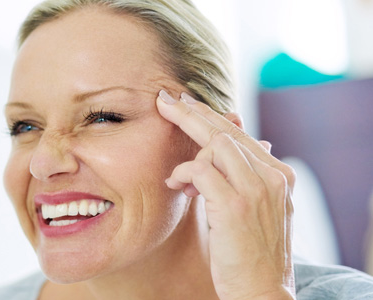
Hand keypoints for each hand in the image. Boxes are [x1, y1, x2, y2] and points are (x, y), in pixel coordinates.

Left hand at [156, 90, 295, 299]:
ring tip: (175, 177)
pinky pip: (201, 169)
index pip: (239, 135)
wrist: (262, 290)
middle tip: (164, 100)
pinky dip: (183, 172)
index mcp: (279, 174)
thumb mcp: (252, 210)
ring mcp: (256, 188)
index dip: (209, 116)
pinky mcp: (235, 204)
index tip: (186, 103)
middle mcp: (272, 175)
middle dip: (191, 113)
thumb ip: (241, 179)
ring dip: (187, 152)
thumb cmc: (250, 254)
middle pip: (226, 131)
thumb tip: (220, 150)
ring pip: (215, 145)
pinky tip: (174, 184)